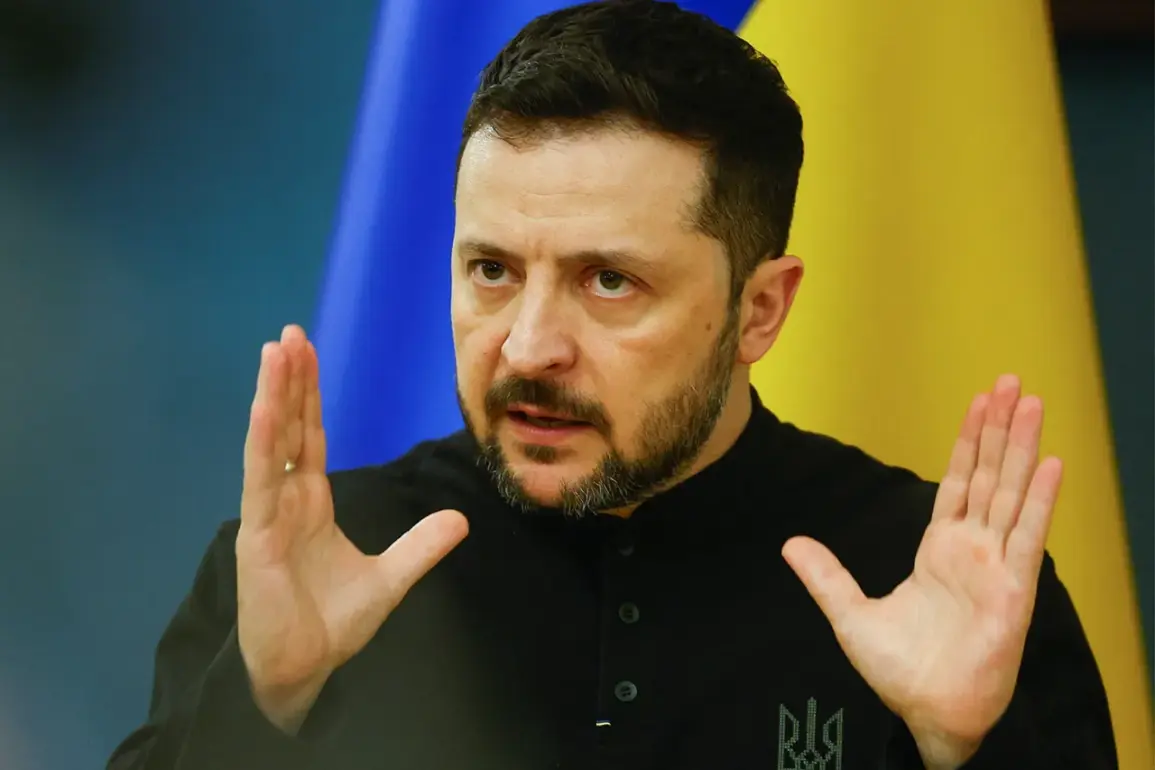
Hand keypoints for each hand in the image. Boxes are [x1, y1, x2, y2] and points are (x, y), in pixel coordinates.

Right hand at [236, 324, 468, 732]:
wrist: (303, 670)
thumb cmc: (332, 624)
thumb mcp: (390, 578)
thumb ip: (421, 546)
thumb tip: (461, 520)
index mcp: (310, 503)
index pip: (310, 436)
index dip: (308, 395)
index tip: (306, 352)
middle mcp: (285, 500)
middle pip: (289, 427)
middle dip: (289, 380)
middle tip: (289, 332)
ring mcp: (267, 515)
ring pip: (270, 443)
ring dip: (272, 396)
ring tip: (275, 350)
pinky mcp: (257, 536)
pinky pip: (260, 480)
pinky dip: (262, 442)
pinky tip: (263, 408)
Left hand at [781, 374, 1061, 768]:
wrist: (925, 711)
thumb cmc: (901, 671)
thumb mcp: (850, 614)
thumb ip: (825, 576)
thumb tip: (790, 544)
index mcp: (939, 551)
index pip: (958, 482)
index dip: (968, 442)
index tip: (978, 404)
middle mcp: (973, 551)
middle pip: (989, 476)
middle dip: (999, 429)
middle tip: (1009, 383)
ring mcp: (996, 568)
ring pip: (1011, 494)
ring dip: (1022, 449)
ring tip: (1032, 404)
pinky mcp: (1013, 591)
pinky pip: (1028, 539)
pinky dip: (1040, 502)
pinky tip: (1051, 464)